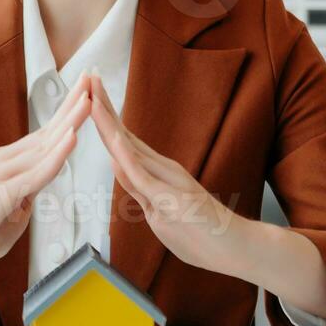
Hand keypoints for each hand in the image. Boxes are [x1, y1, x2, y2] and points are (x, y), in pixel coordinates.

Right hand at [0, 68, 92, 272]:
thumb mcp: (12, 211)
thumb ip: (26, 196)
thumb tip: (36, 189)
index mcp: (9, 164)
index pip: (45, 135)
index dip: (67, 113)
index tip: (86, 93)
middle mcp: (4, 161)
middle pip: (47, 131)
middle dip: (72, 104)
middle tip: (92, 77)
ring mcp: (1, 173)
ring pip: (45, 146)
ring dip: (70, 122)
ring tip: (89, 99)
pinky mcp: (2, 192)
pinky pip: (37, 173)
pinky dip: (57, 155)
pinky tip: (72, 138)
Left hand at [87, 71, 241, 276]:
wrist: (237, 247)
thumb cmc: (202, 232)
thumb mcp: (162, 210)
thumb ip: (142, 190)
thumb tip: (123, 173)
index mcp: (158, 172)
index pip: (123, 140)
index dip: (105, 117)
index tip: (90, 94)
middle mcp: (162, 170)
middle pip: (123, 135)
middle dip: (103, 108)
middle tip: (88, 77)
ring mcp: (167, 182)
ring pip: (129, 148)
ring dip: (108, 123)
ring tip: (93, 97)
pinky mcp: (171, 199)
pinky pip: (143, 176)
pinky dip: (127, 157)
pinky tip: (114, 139)